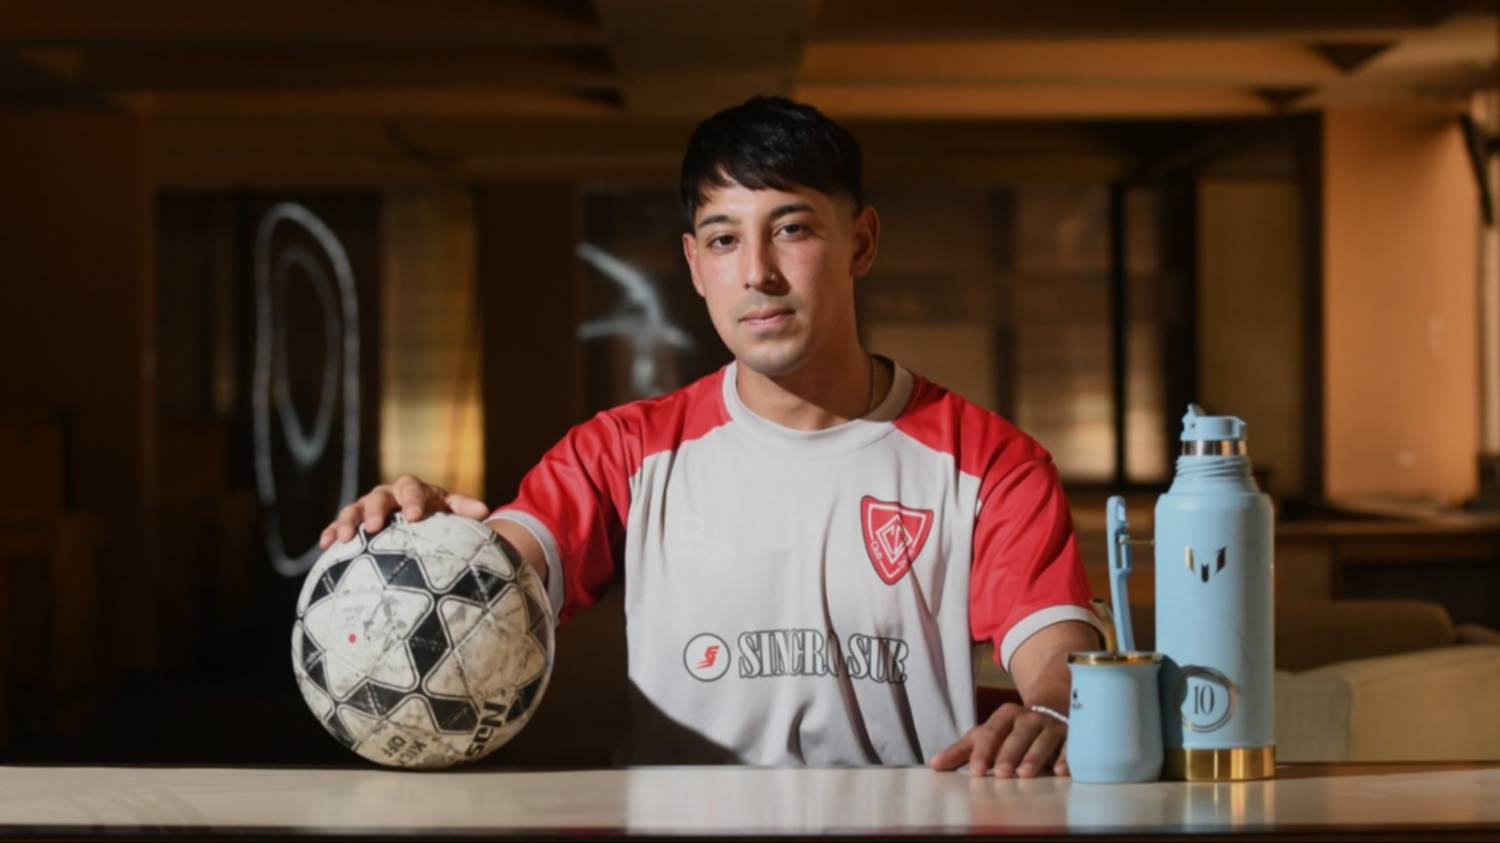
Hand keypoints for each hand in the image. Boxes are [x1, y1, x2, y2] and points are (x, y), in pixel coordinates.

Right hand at [318, 474, 490, 549]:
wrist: (415, 519)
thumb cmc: (435, 515)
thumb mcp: (450, 510)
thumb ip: (463, 508)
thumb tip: (485, 511)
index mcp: (412, 489)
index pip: (412, 488)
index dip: (412, 500)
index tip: (414, 516)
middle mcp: (386, 495)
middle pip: (377, 497)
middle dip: (374, 511)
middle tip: (374, 528)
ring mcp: (366, 508)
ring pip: (353, 509)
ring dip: (347, 522)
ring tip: (343, 539)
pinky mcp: (353, 523)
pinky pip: (338, 526)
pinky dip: (330, 533)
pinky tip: (325, 545)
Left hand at [929, 702, 1067, 777]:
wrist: (1051, 711)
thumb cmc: (1011, 731)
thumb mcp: (986, 736)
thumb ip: (961, 751)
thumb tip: (934, 765)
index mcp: (1005, 715)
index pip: (991, 733)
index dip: (983, 751)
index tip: (977, 770)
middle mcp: (1028, 718)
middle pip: (1017, 736)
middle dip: (1009, 754)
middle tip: (1002, 773)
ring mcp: (1051, 726)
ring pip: (1042, 741)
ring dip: (1034, 757)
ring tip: (1025, 775)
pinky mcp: (1071, 736)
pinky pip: (1069, 747)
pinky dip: (1065, 758)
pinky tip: (1059, 771)